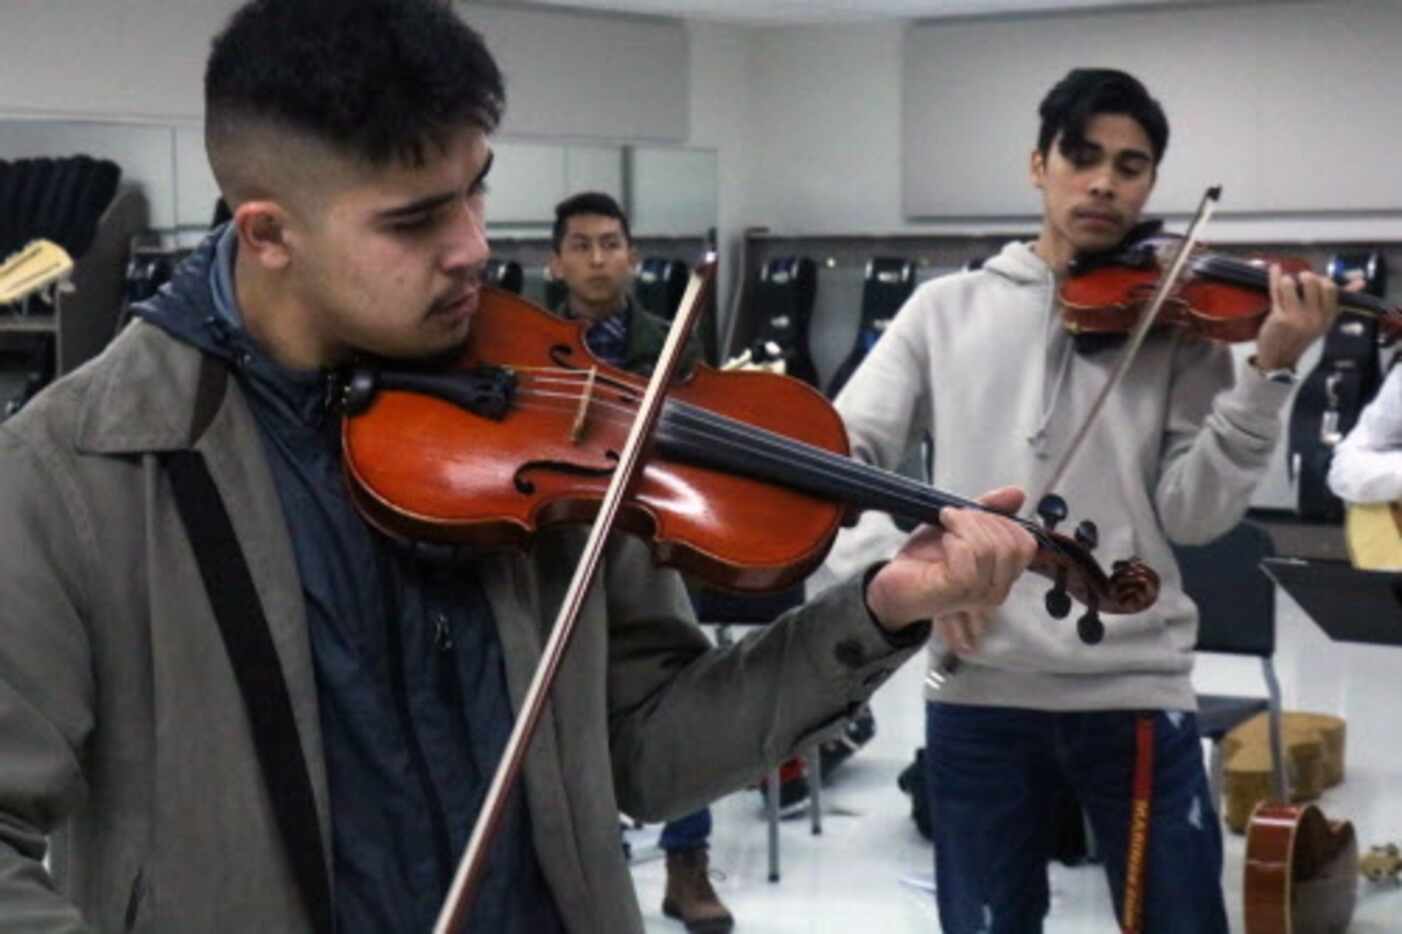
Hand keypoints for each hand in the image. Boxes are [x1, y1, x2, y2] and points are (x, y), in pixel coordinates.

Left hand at [864, 486, 1038, 635]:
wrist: (893, 583)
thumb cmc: (925, 558)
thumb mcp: (959, 525)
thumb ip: (989, 509)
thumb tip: (1018, 493)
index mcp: (1002, 575)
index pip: (1026, 543)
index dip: (1001, 520)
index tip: (973, 512)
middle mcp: (996, 590)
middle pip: (1011, 545)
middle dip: (982, 519)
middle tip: (955, 515)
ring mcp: (977, 596)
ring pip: (989, 549)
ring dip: (964, 525)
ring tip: (946, 521)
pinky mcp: (955, 593)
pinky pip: (967, 557)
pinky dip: (954, 539)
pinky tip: (943, 540)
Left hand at [1253, 265, 1339, 370]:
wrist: (1279, 359)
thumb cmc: (1300, 336)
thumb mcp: (1323, 320)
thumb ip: (1338, 300)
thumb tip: (1361, 282)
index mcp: (1328, 316)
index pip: (1331, 288)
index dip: (1322, 280)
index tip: (1314, 282)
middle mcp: (1314, 317)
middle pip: (1312, 283)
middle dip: (1306, 276)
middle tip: (1300, 279)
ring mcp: (1296, 318)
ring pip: (1290, 284)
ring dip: (1286, 280)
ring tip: (1286, 283)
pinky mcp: (1278, 318)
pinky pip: (1275, 291)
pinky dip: (1273, 278)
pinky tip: (1274, 269)